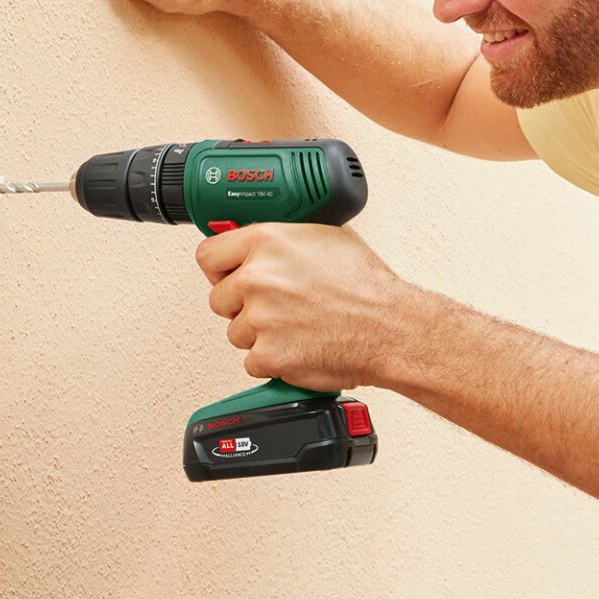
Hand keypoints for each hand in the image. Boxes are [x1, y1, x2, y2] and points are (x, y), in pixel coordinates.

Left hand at [197, 223, 415, 390]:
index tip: (226, 275)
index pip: (208, 255)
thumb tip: (263, 242)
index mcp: (267, 242)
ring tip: (295, 327)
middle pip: (219, 298)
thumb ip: (283, 238)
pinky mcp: (268, 355)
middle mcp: (258, 278)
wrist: (389, 328)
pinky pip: (252, 361)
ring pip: (236, 332)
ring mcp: (260, 318)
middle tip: (274, 308)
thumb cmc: (367, 286)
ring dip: (259, 335)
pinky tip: (299, 346)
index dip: (220, 268)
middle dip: (241, 305)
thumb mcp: (326, 237)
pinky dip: (273, 360)